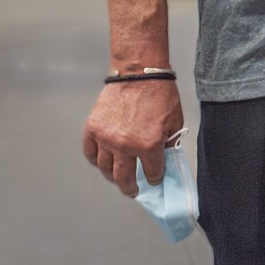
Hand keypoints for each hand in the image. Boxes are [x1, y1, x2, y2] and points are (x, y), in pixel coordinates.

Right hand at [82, 80, 183, 196]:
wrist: (139, 74)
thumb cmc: (160, 94)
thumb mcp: (174, 121)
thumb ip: (169, 143)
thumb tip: (165, 159)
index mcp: (148, 145)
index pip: (151, 172)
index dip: (154, 178)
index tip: (154, 180)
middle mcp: (125, 146)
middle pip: (123, 178)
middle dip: (130, 188)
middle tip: (133, 191)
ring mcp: (106, 138)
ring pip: (104, 168)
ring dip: (111, 176)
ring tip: (118, 178)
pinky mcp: (93, 129)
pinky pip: (90, 153)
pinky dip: (95, 160)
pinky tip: (102, 162)